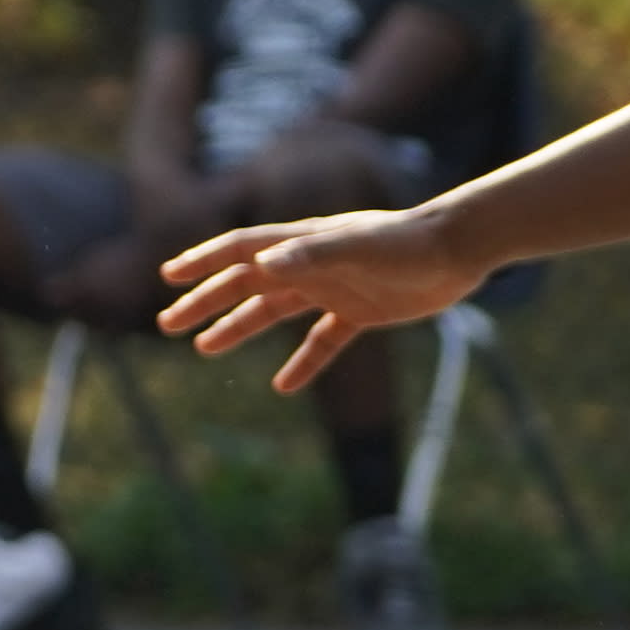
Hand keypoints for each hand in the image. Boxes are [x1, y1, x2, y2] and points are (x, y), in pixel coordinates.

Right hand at [157, 208, 487, 391]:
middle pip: (246, 284)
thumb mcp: (354, 247)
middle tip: (168, 324)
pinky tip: (283, 386)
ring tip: (205, 348)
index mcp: (302, 244)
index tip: (169, 277)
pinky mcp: (361, 312)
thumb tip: (263, 263)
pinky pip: (323, 341)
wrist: (461, 249)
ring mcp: (334, 289)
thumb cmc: (407, 243)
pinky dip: (303, 363)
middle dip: (206, 302)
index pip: (241, 250)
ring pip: (274, 311)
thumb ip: (310, 253)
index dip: (203, 262)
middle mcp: (310, 265)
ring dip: (239, 327)